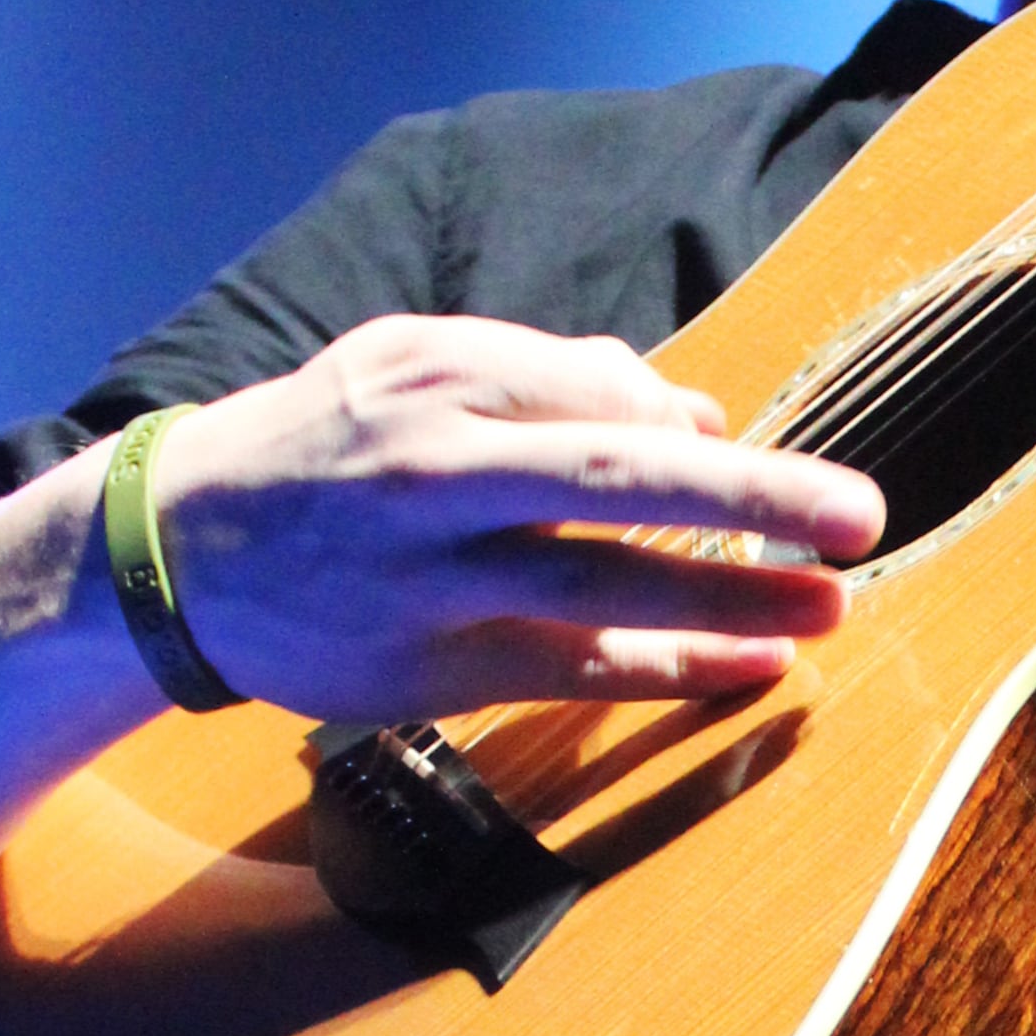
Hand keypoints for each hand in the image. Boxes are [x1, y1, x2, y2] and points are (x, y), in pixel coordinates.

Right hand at [141, 314, 884, 721]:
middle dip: (753, 497)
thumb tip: (690, 409)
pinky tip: (754, 670)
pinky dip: (671, 669)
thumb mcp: (413, 365)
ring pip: (606, 586)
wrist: (174, 547)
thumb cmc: (325, 446)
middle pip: (618, 479)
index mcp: (442, 378)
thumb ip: (549, 374)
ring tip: (834, 603)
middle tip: (860, 514)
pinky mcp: (428, 666)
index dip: (697, 437)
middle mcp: (437, 471)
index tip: (759, 463)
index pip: (604, 398)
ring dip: (734, 600)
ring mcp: (432, 577)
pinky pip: (574, 669)